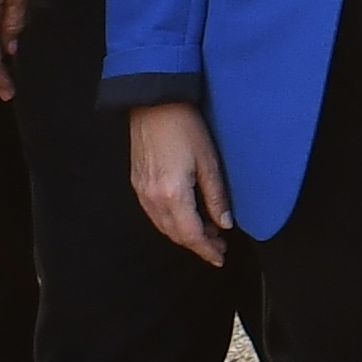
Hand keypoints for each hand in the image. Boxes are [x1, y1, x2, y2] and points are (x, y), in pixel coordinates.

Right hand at [128, 102, 233, 263]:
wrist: (153, 103)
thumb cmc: (184, 126)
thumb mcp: (209, 161)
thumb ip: (216, 196)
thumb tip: (224, 223)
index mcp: (173, 195)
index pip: (192, 235)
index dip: (207, 250)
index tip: (221, 258)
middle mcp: (153, 198)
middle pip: (176, 235)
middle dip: (198, 244)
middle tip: (219, 246)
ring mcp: (141, 192)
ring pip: (163, 227)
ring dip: (184, 235)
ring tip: (207, 232)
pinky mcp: (137, 183)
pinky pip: (154, 214)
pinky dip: (171, 223)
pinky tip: (185, 217)